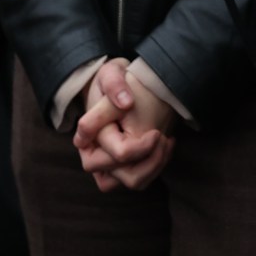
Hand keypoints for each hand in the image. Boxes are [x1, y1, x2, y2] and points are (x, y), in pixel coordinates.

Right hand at [74, 59, 175, 191]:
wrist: (119, 87)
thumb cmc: (113, 82)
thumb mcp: (111, 73)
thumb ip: (114, 85)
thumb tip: (125, 103)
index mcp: (89, 138)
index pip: (119, 154)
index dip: (141, 147)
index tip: (156, 132)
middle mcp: (95, 157)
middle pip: (126, 176)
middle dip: (150, 160)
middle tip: (163, 138)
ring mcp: (109, 166)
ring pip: (135, 182)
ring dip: (156, 166)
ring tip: (167, 142)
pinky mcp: (123, 168)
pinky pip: (142, 179)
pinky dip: (157, 166)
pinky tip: (166, 145)